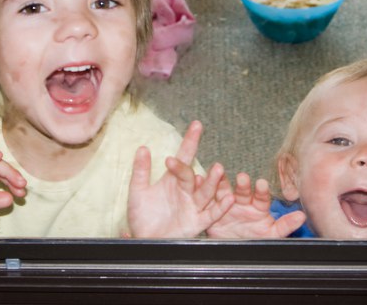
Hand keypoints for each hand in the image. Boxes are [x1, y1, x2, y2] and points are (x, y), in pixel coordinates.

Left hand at [127, 120, 233, 237]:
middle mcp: (186, 191)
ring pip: (205, 192)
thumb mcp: (137, 191)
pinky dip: (221, 207)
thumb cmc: (141, 216)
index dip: (190, 141)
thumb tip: (142, 147)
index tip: (197, 125)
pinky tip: (229, 198)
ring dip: (213, 182)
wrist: (144, 240)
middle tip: (205, 156)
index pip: (184, 156)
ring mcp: (192, 206)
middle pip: (194, 176)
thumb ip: (140, 170)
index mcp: (173, 180)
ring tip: (218, 170)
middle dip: (200, 167)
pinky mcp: (196, 222)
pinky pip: (211, 215)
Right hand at [207, 173, 305, 238]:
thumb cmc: (254, 241)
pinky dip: (202, 187)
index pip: (261, 197)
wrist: (232, 251)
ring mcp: (226, 203)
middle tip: (243, 178)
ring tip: (218, 174)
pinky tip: (199, 180)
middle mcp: (242, 202)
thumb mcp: (270, 235)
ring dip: (222, 182)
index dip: (261, 190)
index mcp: (258, 206)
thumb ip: (284, 225)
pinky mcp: (211, 207)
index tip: (262, 184)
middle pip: (243, 191)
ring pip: (224, 191)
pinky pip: (207, 197)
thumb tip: (302, 216)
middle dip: (243, 185)